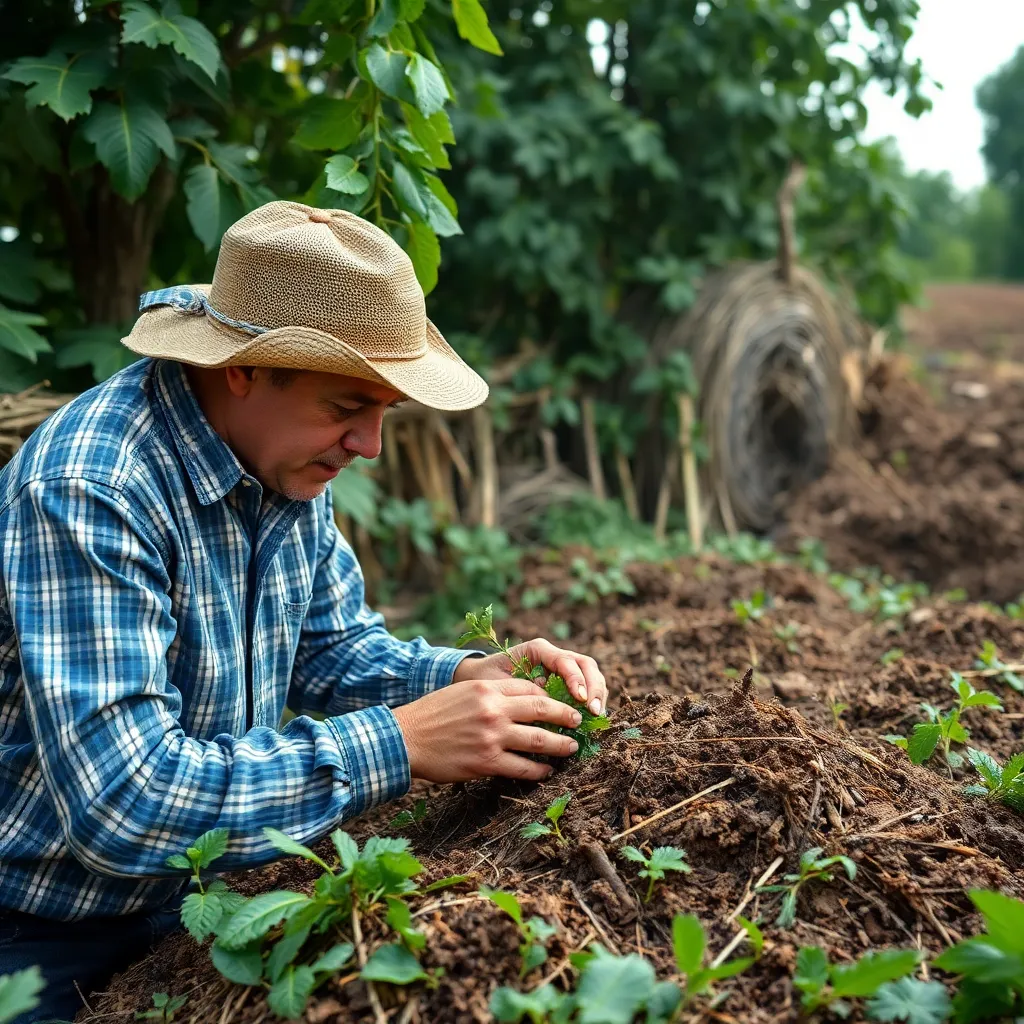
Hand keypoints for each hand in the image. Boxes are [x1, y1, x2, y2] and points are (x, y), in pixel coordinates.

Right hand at [392, 677, 584, 782]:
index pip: (529, 688)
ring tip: (571, 747)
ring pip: (539, 740)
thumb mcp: (462, 692)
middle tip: (578, 722)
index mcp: (487, 688)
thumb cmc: (432, 714)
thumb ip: (491, 695)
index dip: (550, 696)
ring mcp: (491, 737)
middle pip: (542, 710)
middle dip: (566, 716)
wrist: (406, 739)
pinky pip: (522, 767)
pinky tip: (546, 771)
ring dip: (560, 745)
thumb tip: (522, 702)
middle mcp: (493, 710)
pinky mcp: (486, 762)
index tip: (561, 704)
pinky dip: (539, 770)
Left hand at [453, 639, 607, 715]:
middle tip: (594, 710)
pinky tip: (591, 717)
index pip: (565, 660)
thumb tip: (546, 705)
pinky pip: (586, 686)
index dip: (576, 679)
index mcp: (537, 650)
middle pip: (585, 664)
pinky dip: (592, 700)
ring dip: (597, 693)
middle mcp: (553, 655)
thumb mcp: (498, 685)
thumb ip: (521, 691)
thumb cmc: (485, 680)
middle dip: (593, 686)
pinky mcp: (565, 681)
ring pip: (591, 673)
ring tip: (596, 715)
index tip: (579, 699)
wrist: (477, 679)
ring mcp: (561, 667)